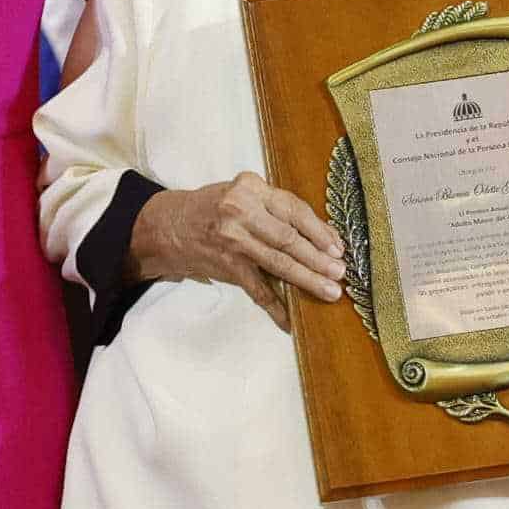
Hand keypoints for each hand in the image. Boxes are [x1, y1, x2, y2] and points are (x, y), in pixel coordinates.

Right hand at [132, 170, 345, 328]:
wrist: (168, 226)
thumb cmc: (214, 209)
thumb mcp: (243, 196)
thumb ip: (275, 210)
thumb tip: (322, 237)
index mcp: (251, 188)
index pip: (294, 209)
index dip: (320, 230)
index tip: (338, 247)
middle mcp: (241, 210)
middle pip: (289, 238)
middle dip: (318, 258)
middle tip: (340, 273)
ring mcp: (232, 239)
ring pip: (278, 263)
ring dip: (307, 280)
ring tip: (329, 291)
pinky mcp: (226, 264)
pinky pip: (257, 289)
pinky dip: (275, 306)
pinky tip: (290, 320)